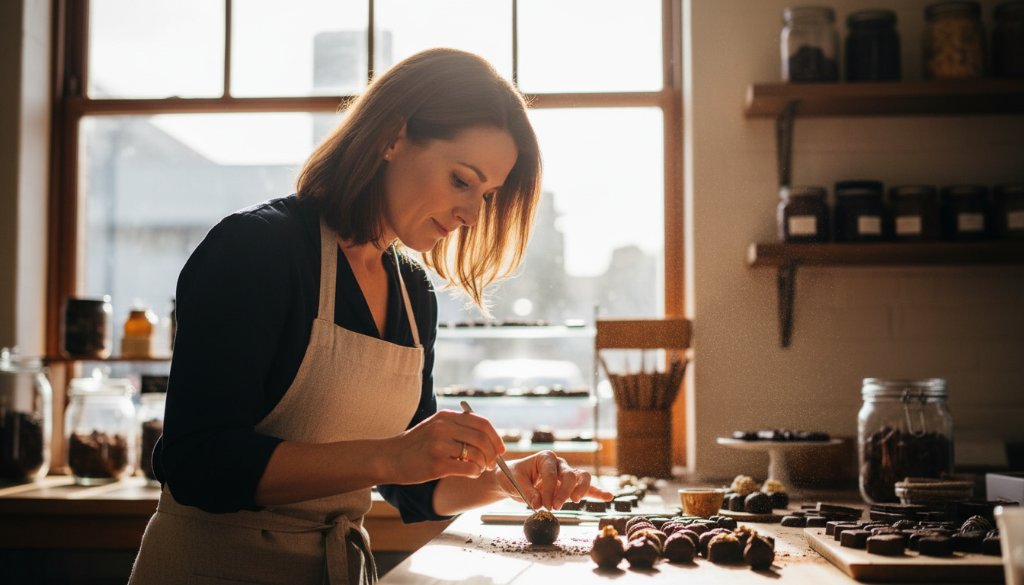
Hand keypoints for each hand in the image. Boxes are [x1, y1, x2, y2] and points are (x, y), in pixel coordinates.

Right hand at [387, 409, 505, 483]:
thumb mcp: (436, 427)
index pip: (482, 423)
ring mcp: (439, 445)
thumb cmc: (416, 446)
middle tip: (492, 464)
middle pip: (483, 439)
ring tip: (479, 469)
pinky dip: (475, 473)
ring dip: (483, 465)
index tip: (500, 449)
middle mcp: (444, 427)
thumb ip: (458, 428)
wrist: (389, 458)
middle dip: (493, 453)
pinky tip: (470, 474)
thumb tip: (489, 439)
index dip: (496, 437)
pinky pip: (468, 468)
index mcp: (446, 416)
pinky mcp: (436, 464)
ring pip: (477, 454)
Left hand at [501, 451, 613, 509]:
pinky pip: (586, 488)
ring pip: (582, 477)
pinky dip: (597, 492)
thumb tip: (539, 503)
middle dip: (563, 492)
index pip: (552, 474)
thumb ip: (527, 491)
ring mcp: (566, 474)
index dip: (548, 490)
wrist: (511, 480)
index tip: (543, 505)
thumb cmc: (511, 476)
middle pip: (570, 475)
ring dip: (581, 490)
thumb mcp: (514, 481)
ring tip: (575, 501)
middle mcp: (559, 464)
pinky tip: (608, 496)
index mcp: (546, 458)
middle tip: (554, 507)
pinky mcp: (570, 486)